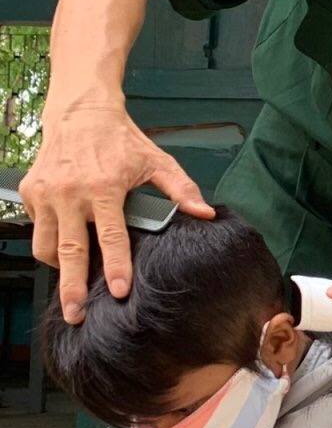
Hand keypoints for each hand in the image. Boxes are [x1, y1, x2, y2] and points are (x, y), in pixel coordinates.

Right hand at [22, 102, 212, 319]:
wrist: (82, 113)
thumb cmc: (122, 141)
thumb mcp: (157, 161)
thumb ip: (181, 189)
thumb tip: (205, 213)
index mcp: (104, 188)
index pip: (111, 236)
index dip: (115, 266)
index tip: (119, 290)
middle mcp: (71, 192)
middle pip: (69, 250)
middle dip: (71, 286)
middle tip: (76, 313)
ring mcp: (47, 193)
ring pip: (46, 245)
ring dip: (58, 267)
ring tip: (71, 280)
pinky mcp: (30, 192)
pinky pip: (38, 228)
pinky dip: (50, 241)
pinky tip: (66, 242)